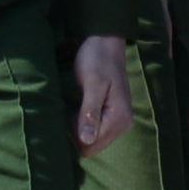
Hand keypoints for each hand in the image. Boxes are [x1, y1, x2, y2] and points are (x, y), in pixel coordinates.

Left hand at [71, 35, 133, 154]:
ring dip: (79, 130)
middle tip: (68, 113)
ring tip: (71, 111)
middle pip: (93, 146)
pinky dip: (84, 125)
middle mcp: (123, 125)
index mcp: (119, 119)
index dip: (74, 136)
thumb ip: (90, 112)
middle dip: (77, 135)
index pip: (92, 146)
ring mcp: (119, 121)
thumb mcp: (92, 84)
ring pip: (93, 140)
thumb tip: (86, 141)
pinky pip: (95, 131)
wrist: (106, 43)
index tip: (65, 119)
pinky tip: (77, 112)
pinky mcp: (112, 117)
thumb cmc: (97, 60)